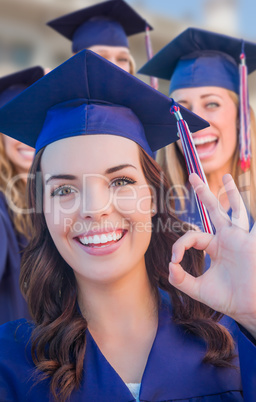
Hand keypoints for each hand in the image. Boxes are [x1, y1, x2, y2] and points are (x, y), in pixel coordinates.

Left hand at [169, 173, 255, 337]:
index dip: (180, 245)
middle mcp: (227, 239)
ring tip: (226, 177)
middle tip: (192, 177)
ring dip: (228, 193)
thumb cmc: (228, 298)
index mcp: (215, 247)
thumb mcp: (198, 289)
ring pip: (233, 210)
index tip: (174, 260)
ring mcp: (239, 238)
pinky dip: (250, 208)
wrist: (248, 308)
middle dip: (203, 194)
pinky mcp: (248, 242)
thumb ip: (181, 279)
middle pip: (213, 211)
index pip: (193, 236)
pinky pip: (250, 223)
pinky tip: (246, 191)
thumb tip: (169, 267)